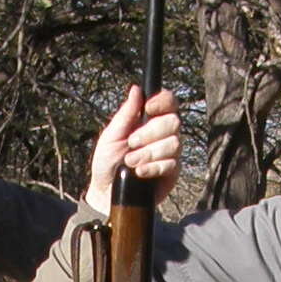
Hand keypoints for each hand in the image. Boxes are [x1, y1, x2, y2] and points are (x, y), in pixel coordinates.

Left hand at [84, 85, 182, 213]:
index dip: (162, 101)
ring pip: (174, 144)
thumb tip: (136, 89)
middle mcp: (163, 134)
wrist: (106, 192)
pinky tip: (140, 173)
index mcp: (149, 120)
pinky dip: (153, 167)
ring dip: (149, 153)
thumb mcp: (111, 135)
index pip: (168, 101)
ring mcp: (170, 152)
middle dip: (150, 133)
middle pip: (173, 122)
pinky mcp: (172, 171)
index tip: (147, 108)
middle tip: (131, 143)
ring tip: (131, 162)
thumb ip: (125, 114)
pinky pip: (172, 164)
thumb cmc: (107, 162)